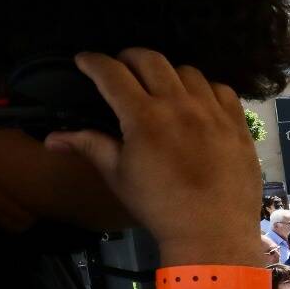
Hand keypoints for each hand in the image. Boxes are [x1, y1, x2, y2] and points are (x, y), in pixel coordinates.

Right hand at [48, 49, 264, 262]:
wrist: (212, 231)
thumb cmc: (159, 206)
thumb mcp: (119, 176)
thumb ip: (90, 147)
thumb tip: (51, 139)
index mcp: (144, 116)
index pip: (112, 74)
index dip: (94, 62)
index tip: (84, 60)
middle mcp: (180, 105)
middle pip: (152, 60)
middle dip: (129, 57)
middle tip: (121, 67)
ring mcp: (213, 112)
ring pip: (189, 72)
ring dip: (169, 73)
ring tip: (161, 85)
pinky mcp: (238, 123)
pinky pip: (222, 90)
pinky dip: (205, 88)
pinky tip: (198, 101)